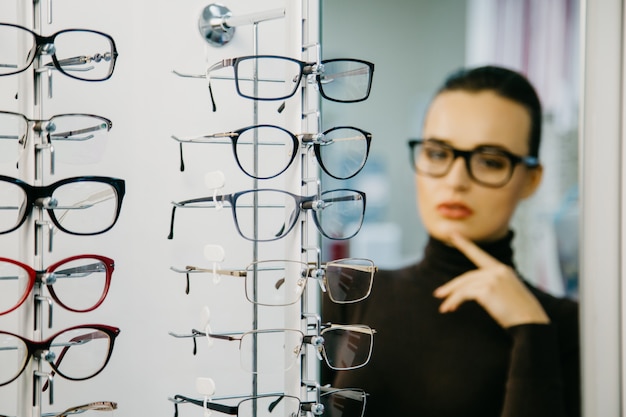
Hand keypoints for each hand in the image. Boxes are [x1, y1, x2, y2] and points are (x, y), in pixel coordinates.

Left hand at [433, 232, 549, 327]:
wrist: (532, 324)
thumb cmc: (521, 314)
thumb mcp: (507, 295)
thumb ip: (491, 287)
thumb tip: (471, 292)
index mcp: (503, 270)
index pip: (479, 256)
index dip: (465, 245)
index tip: (453, 234)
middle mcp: (497, 270)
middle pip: (467, 277)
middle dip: (451, 287)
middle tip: (438, 294)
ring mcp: (493, 278)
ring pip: (464, 286)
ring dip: (452, 298)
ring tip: (444, 309)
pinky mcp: (487, 289)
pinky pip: (464, 294)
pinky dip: (454, 301)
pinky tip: (451, 309)